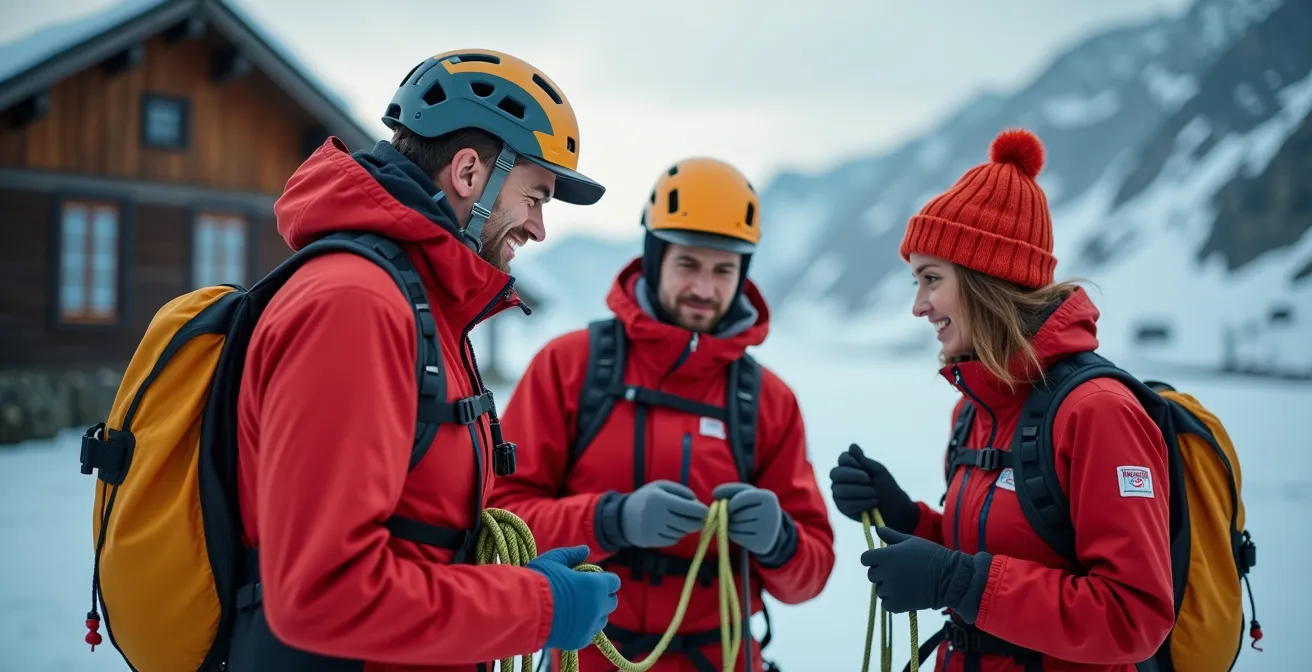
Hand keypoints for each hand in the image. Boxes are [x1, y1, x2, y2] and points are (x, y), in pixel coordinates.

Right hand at [527, 545, 620, 650]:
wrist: (525, 611)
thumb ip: (572, 554)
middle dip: (602, 596)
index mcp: (596, 585)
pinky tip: (571, 622)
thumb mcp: (554, 560)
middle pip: (611, 602)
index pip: (614, 582)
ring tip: (577, 609)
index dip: (605, 579)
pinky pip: (589, 634)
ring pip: (602, 620)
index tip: (592, 578)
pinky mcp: (579, 641)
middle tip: (585, 592)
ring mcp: (590, 626)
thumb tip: (585, 550)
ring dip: (595, 613)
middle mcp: (598, 607)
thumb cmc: (540, 581)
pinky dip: (584, 628)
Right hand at [618, 480, 709, 547]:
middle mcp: (658, 515)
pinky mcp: (652, 541)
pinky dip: (676, 535)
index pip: (689, 508)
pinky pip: (673, 540)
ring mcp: (655, 530)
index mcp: (661, 499)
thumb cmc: (646, 498)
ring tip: (683, 522)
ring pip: (681, 532)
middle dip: (698, 522)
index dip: (701, 511)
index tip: (706, 511)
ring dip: (686, 528)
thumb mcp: (660, 486)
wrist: (622, 516)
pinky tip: (672, 528)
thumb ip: (680, 491)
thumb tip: (697, 502)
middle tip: (700, 520)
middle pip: (688, 524)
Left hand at [711, 482, 783, 555]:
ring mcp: (767, 531)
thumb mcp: (746, 493)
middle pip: (739, 514)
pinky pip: (737, 537)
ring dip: (728, 524)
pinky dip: (732, 533)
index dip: (732, 502)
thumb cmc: (754, 505)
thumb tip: (715, 494)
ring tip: (732, 521)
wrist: (770, 526)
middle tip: (729, 514)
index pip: (743, 497)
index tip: (728, 504)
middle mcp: (770, 514)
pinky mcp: (760, 543)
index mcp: (768, 497)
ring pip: (736, 526)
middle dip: (729, 514)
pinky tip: (735, 530)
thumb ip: (730, 490)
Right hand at [829, 444, 918, 531]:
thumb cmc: (886, 487)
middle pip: (835, 473)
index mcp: (849, 467)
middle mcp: (840, 479)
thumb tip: (852, 446)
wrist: (894, 508)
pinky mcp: (842, 508)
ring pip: (840, 489)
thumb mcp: (877, 471)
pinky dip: (861, 503)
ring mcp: (839, 494)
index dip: (851, 462)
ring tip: (874, 494)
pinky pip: (846, 504)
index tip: (864, 467)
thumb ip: (863, 460)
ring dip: (860, 491)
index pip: (843, 459)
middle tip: (868, 480)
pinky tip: (872, 503)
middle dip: (852, 476)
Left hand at [860, 527, 986, 618]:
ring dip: (888, 589)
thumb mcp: (911, 541)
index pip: (865, 559)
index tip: (883, 561)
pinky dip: (893, 602)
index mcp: (886, 555)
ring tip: (906, 584)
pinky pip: (886, 604)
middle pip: (872, 575)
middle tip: (900, 573)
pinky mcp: (898, 605)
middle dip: (882, 574)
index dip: (873, 560)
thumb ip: (891, 536)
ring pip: (879, 590)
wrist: (950, 578)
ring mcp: (891, 589)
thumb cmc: (931, 555)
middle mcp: (885, 572)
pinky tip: (905, 596)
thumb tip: (878, 529)